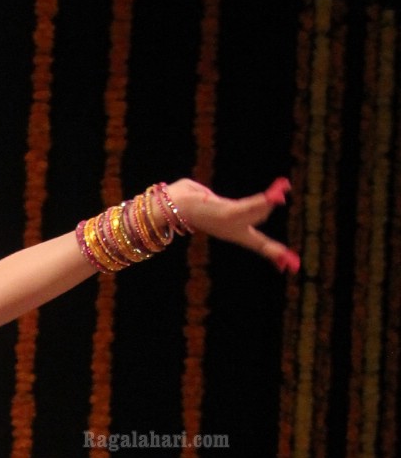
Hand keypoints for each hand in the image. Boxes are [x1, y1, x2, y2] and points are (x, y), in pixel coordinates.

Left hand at [163, 176, 299, 274]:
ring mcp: (229, 224)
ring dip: (269, 203)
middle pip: (260, 242)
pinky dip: (262, 201)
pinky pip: (248, 208)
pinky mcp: (225, 214)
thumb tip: (210, 197)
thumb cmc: (179, 199)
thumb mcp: (200, 198)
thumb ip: (212, 198)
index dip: (274, 253)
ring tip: (282, 192)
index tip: (290, 266)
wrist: (164, 207)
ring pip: (257, 216)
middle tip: (293, 264)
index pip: (257, 244)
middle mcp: (231, 231)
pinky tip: (275, 196)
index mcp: (229, 228)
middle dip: (275, 253)